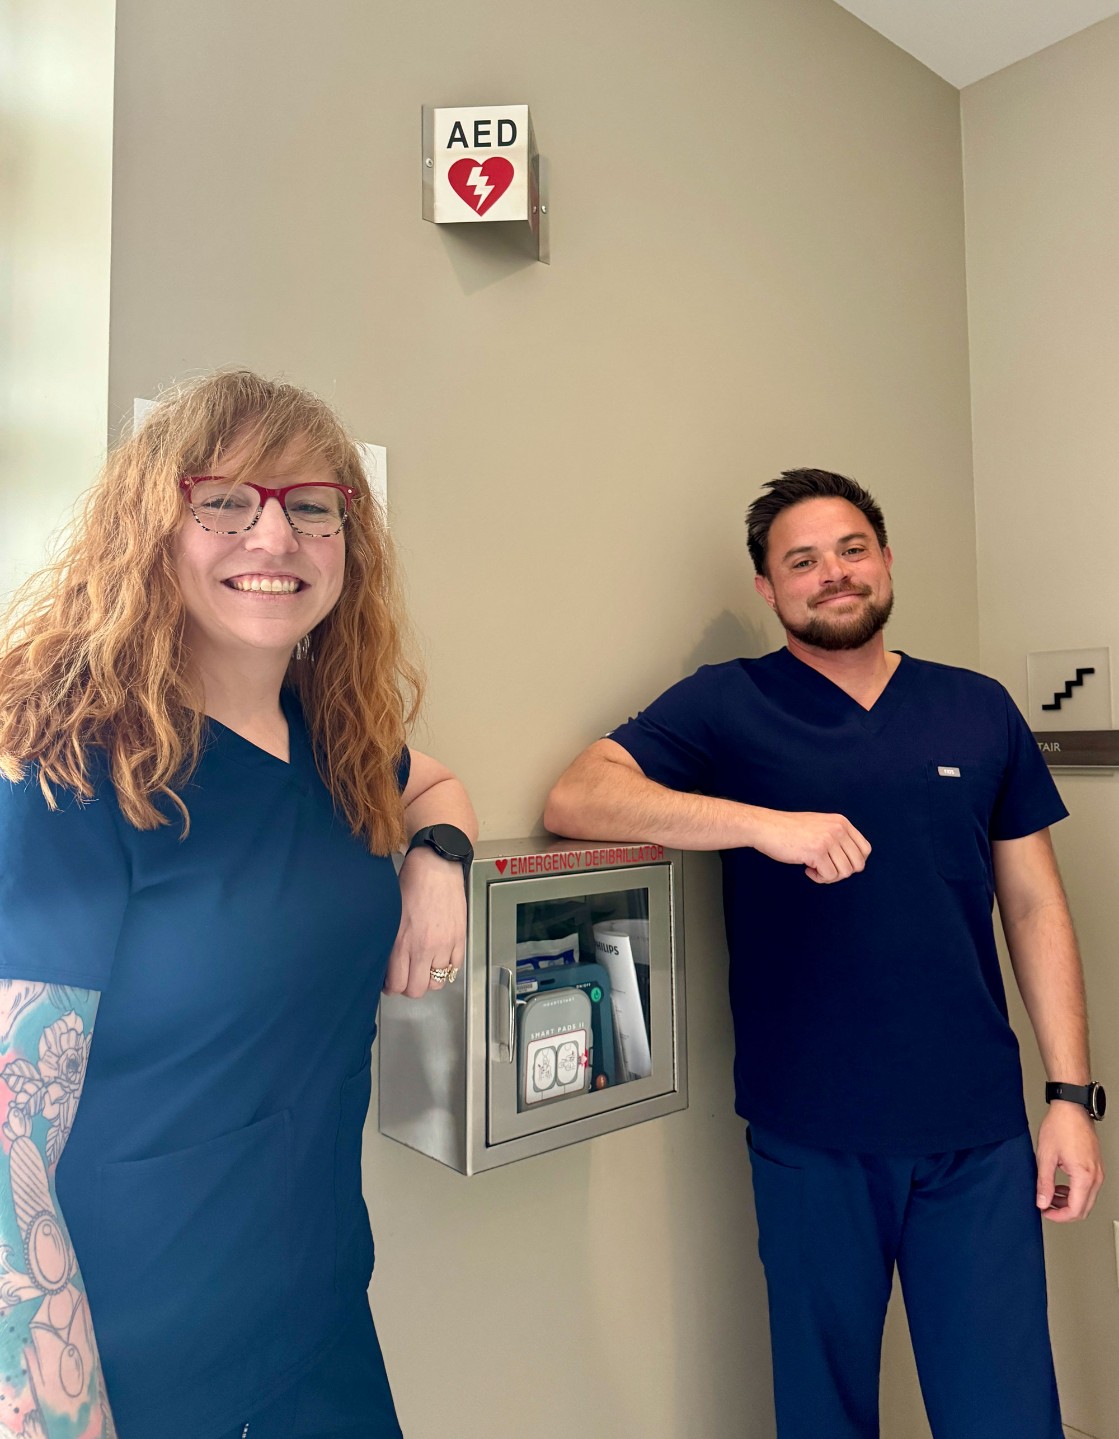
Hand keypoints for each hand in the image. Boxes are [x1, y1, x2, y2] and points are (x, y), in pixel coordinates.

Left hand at [382, 846, 466, 997]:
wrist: (435, 868)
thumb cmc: (410, 885)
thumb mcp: (390, 915)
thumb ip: (390, 943)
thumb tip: (387, 964)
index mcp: (402, 943)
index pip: (397, 984)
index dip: (392, 988)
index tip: (391, 983)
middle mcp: (423, 948)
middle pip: (417, 989)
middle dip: (410, 987)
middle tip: (407, 977)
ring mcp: (444, 945)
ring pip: (438, 982)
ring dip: (429, 979)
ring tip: (424, 968)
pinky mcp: (459, 939)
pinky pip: (455, 968)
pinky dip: (447, 968)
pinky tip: (440, 958)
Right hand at [746, 807, 870, 883]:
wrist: (766, 827)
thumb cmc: (789, 829)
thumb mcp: (821, 825)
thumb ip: (837, 837)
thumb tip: (852, 862)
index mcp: (841, 822)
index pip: (865, 849)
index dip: (854, 862)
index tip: (837, 863)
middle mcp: (838, 829)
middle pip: (857, 864)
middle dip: (842, 873)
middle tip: (826, 869)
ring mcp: (828, 840)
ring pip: (844, 872)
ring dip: (829, 876)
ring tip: (815, 868)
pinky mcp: (817, 852)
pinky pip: (829, 876)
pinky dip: (819, 878)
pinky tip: (807, 869)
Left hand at [1036, 1102, 1104, 1221]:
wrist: (1072, 1108)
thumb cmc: (1060, 1126)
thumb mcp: (1046, 1156)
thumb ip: (1044, 1183)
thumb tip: (1042, 1202)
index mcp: (1084, 1176)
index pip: (1075, 1210)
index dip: (1058, 1216)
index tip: (1044, 1212)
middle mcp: (1095, 1176)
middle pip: (1083, 1209)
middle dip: (1063, 1212)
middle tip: (1046, 1206)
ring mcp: (1098, 1171)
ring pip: (1087, 1199)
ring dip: (1068, 1202)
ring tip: (1050, 1195)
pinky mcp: (1096, 1166)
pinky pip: (1088, 1188)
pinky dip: (1074, 1192)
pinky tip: (1060, 1186)